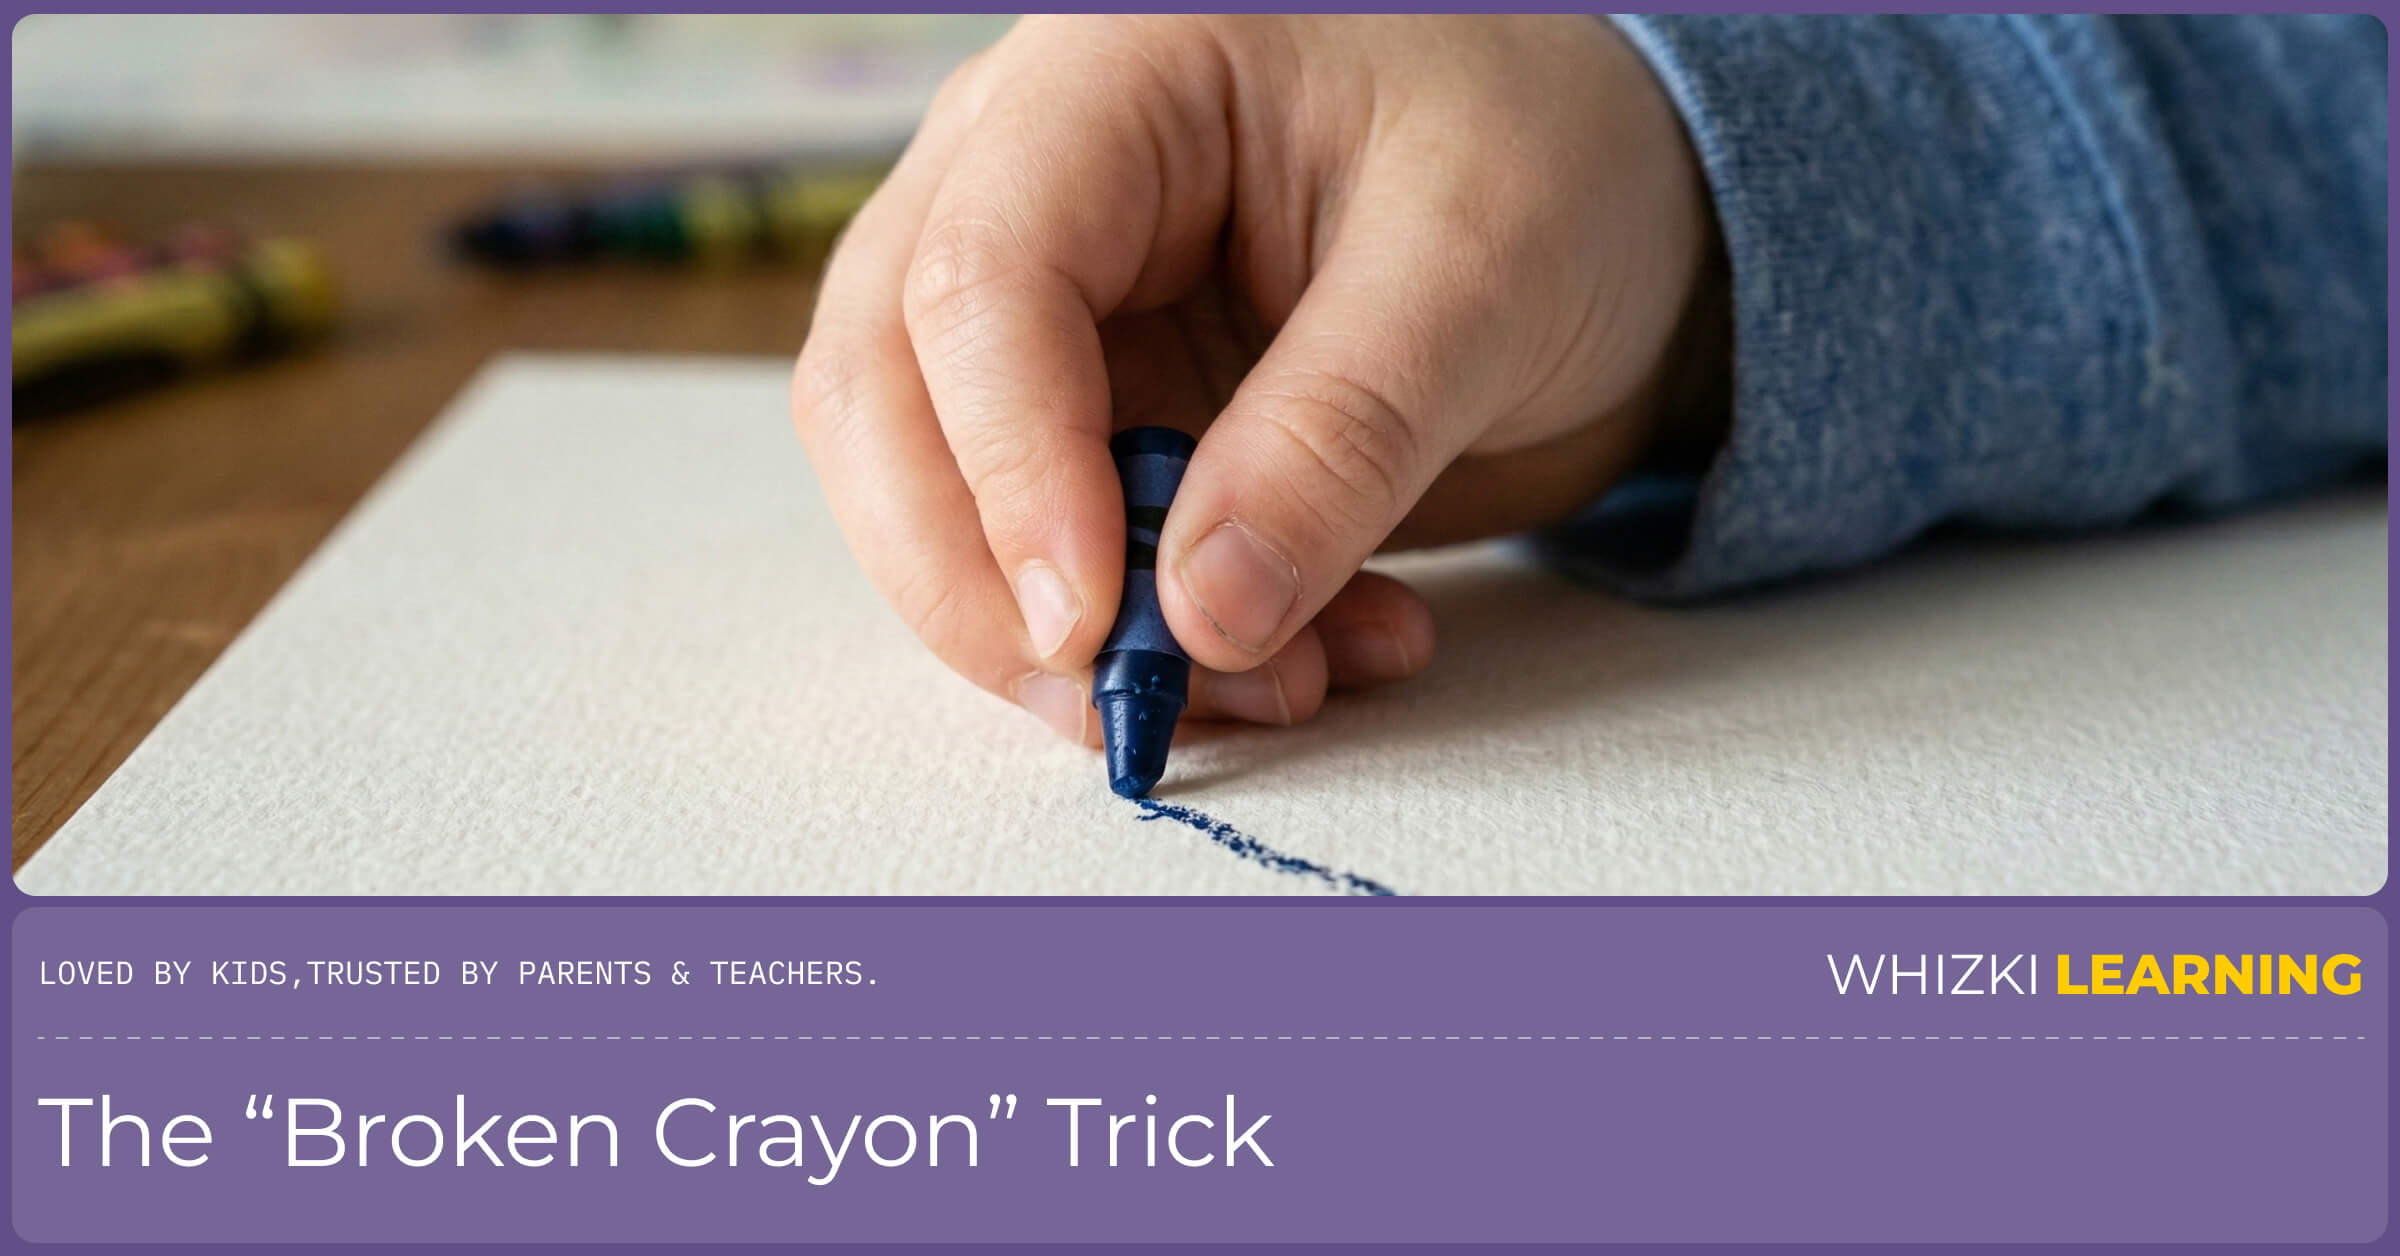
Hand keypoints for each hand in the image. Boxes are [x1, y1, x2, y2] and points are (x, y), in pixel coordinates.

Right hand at [791, 14, 1718, 743]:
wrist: (1614, 189)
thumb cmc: (1551, 155)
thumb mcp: (1481, 273)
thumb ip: (1338, 438)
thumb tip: (1203, 619)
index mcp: (1111, 80)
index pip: (979, 279)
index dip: (1012, 468)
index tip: (1096, 624)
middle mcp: (1028, 177)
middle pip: (885, 392)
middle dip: (981, 580)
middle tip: (1125, 707)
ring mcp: (1046, 302)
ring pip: (935, 491)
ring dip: (1066, 635)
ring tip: (1279, 688)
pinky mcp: (1091, 407)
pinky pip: (1056, 552)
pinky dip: (1156, 636)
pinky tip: (1308, 660)